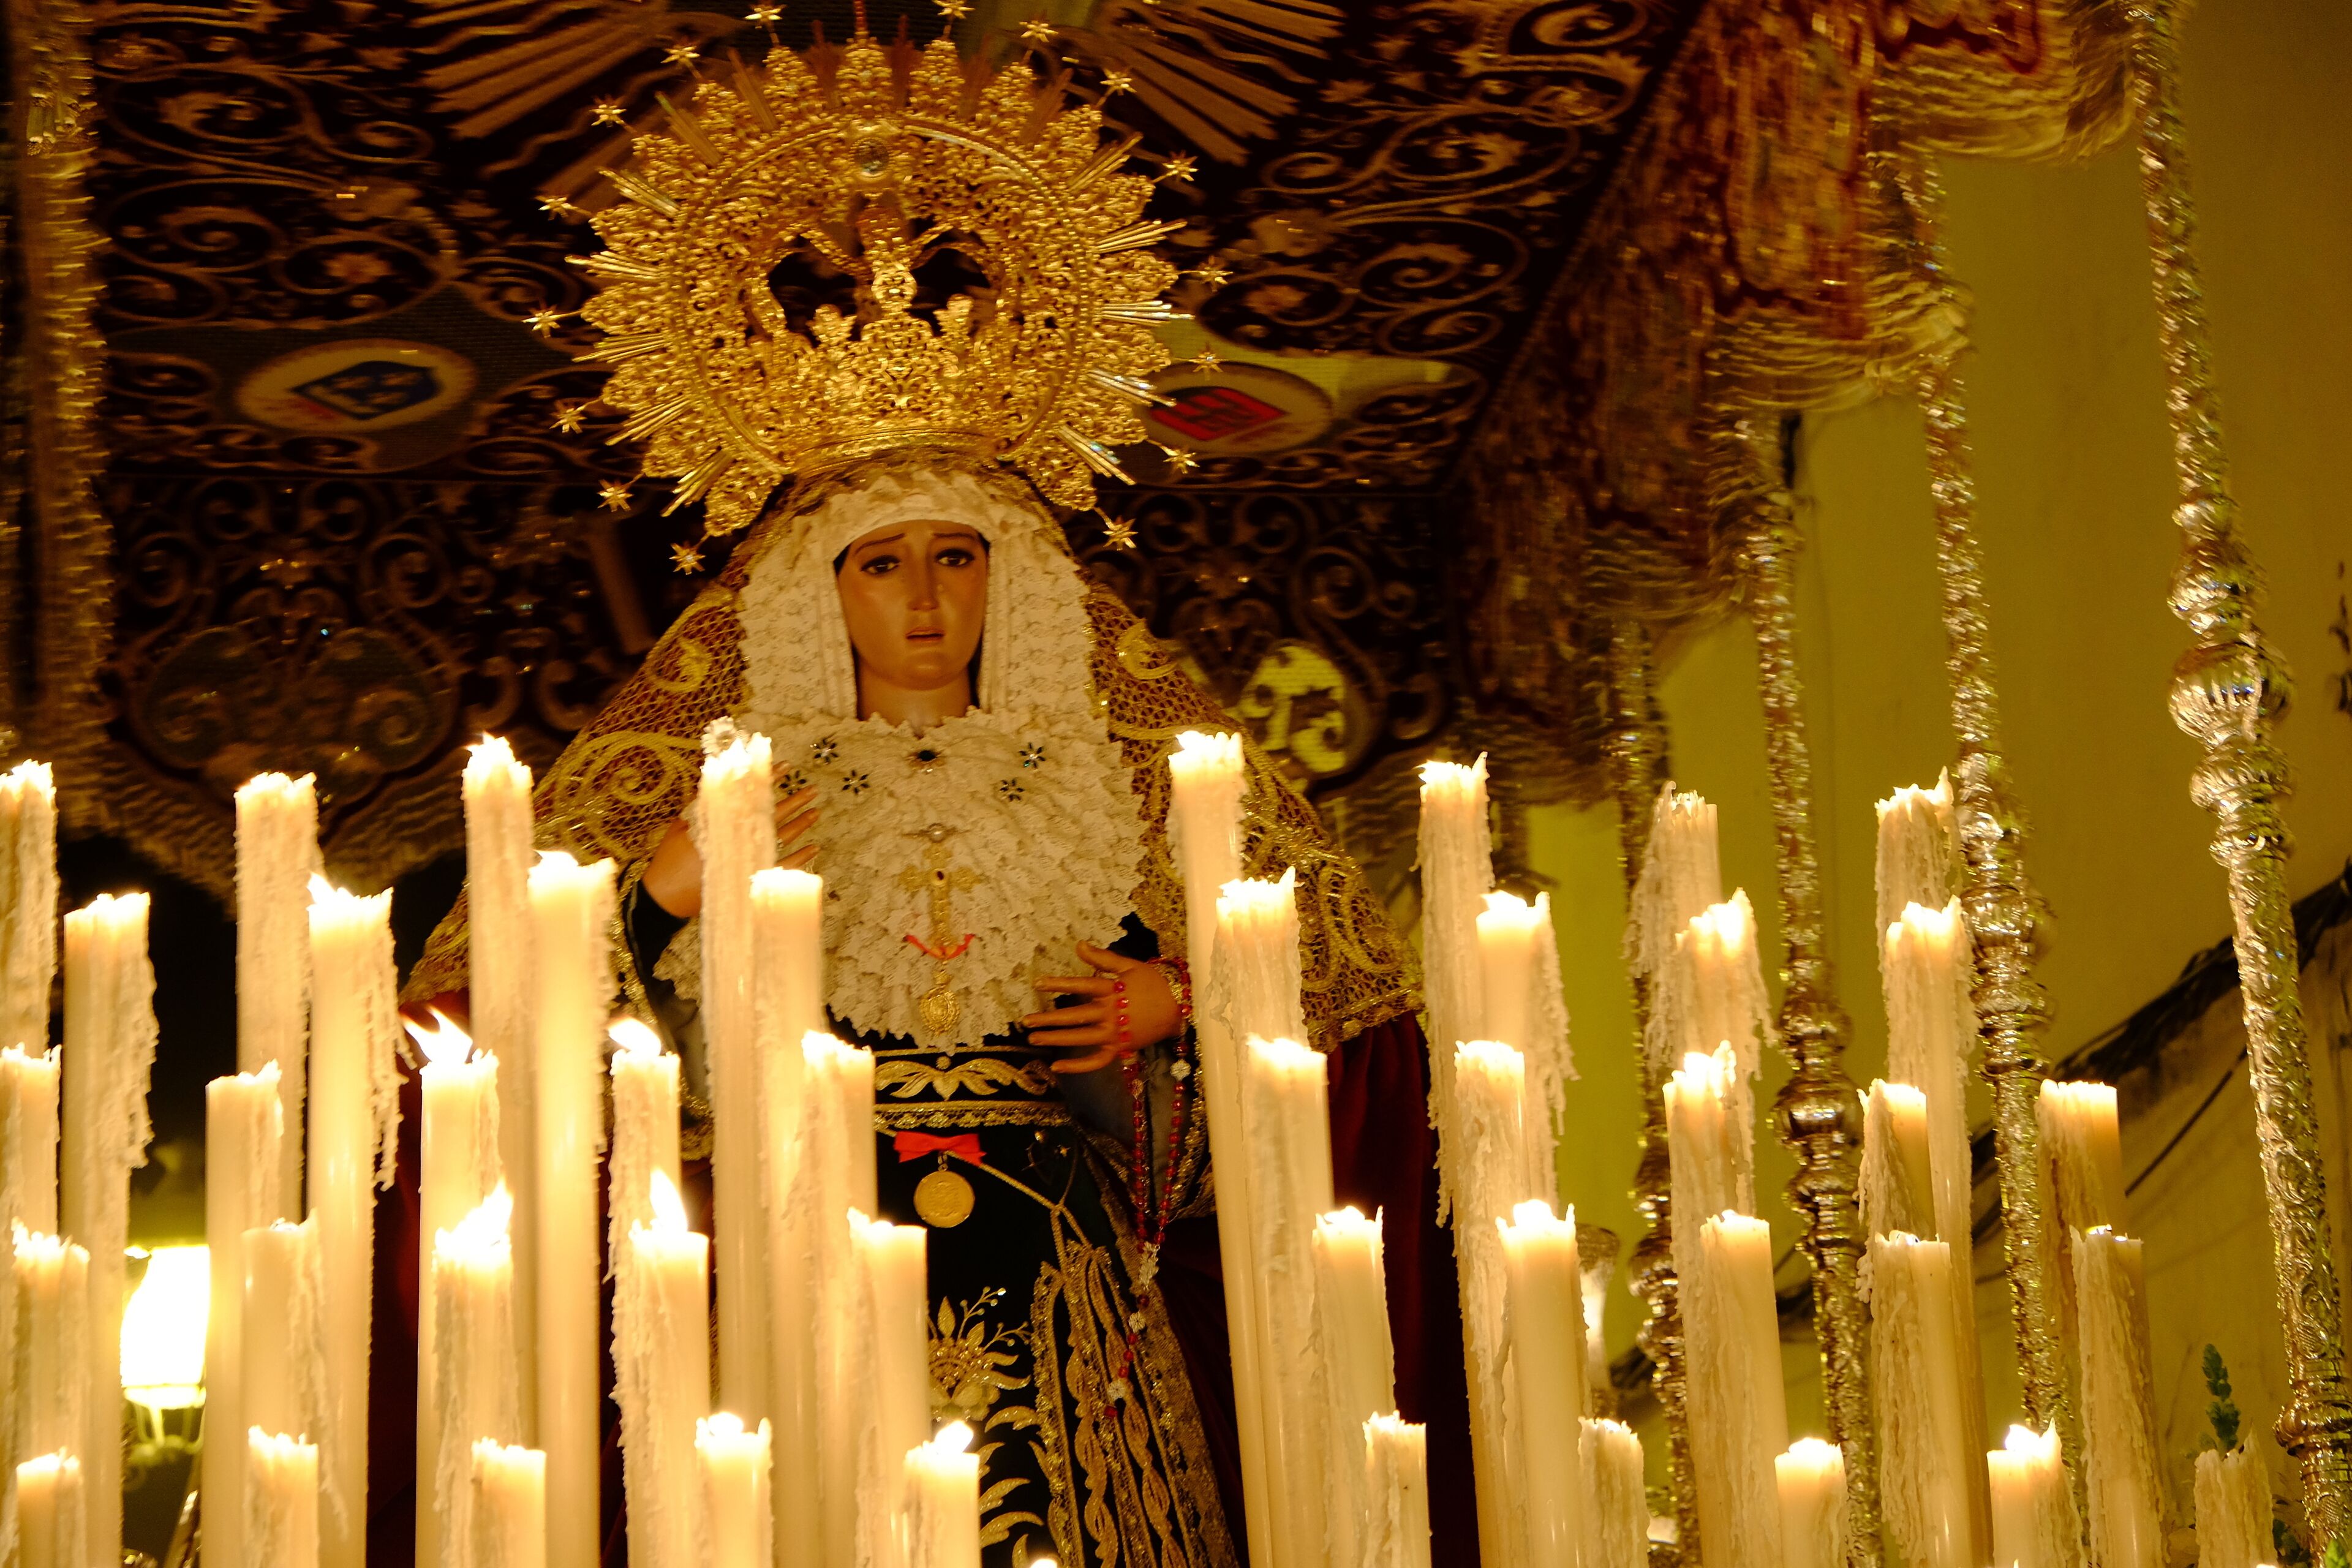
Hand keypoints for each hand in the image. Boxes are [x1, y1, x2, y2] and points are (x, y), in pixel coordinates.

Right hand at [640, 786, 820, 918]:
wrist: (666, 897)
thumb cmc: (670, 859)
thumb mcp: (681, 826)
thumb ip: (702, 805)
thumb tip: (718, 781)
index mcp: (720, 822)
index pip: (750, 796)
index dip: (768, 780)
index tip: (786, 767)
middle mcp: (736, 839)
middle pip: (772, 815)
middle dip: (793, 801)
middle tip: (811, 789)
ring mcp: (746, 860)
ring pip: (780, 838)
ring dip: (800, 824)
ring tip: (815, 811)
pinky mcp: (750, 880)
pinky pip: (781, 867)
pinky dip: (799, 858)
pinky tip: (813, 847)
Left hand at [1023, 943, 1181, 1074]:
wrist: (1179, 1008)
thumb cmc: (1154, 984)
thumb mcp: (1131, 966)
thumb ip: (1103, 958)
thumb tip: (1079, 945)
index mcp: (1112, 991)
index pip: (1081, 986)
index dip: (1059, 984)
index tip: (1038, 983)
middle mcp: (1110, 1013)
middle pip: (1075, 1017)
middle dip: (1049, 1019)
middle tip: (1026, 1021)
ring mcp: (1114, 1033)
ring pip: (1080, 1038)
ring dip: (1056, 1039)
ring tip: (1034, 1039)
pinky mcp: (1119, 1048)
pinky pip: (1096, 1060)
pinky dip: (1077, 1066)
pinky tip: (1057, 1066)